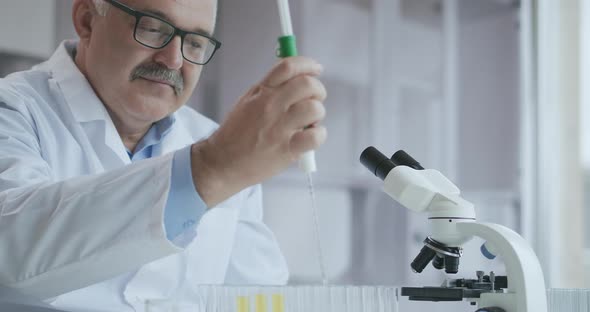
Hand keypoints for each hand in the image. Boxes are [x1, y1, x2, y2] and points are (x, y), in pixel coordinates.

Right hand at [191, 57, 326, 206]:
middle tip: (314, 100)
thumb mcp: (247, 101)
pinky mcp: (287, 149)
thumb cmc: (236, 133)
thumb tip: (296, 78)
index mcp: (261, 91)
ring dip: (317, 114)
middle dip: (318, 90)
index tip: (316, 69)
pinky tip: (309, 137)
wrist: (222, 162)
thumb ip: (269, 89)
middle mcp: (271, 106)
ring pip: (315, 108)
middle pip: (307, 85)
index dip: (308, 64)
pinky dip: (318, 135)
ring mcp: (279, 128)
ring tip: (308, 122)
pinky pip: (315, 136)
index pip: (288, 66)